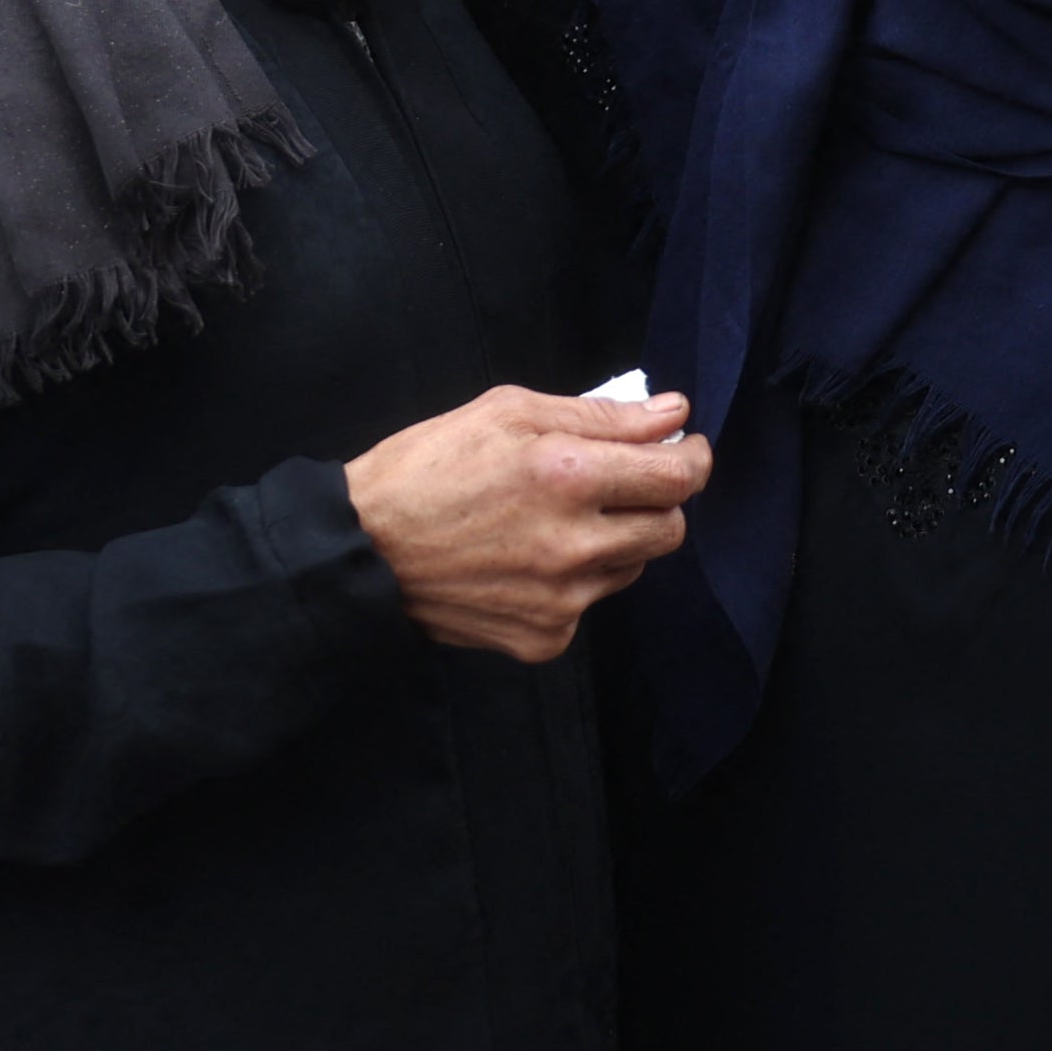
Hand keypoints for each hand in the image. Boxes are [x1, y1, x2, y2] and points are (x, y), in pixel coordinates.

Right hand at [342, 383, 713, 662]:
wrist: (360, 549)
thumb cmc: (426, 467)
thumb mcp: (505, 412)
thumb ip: (598, 414)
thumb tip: (673, 415)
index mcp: (566, 475)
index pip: (676, 477)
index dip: (691, 460)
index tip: (683, 450)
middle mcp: (574, 545)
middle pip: (669, 528)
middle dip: (655, 500)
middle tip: (616, 482)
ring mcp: (563, 600)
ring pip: (631, 567)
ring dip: (613, 539)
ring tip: (553, 520)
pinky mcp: (546, 638)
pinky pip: (588, 604)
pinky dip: (571, 580)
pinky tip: (523, 560)